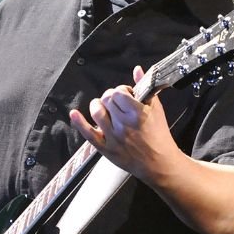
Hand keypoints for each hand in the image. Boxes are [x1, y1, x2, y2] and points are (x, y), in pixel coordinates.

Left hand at [70, 66, 183, 182]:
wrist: (159, 164)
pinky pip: (88, 133)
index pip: (119, 92)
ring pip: (97, 112)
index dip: (121, 91)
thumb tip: (137, 69)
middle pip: (107, 99)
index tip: (126, 96)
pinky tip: (74, 113)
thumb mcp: (157, 110)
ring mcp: (113, 136)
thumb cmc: (159, 136)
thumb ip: (145, 88)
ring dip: (97, 105)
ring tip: (103, 107)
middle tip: (117, 104)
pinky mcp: (106, 148)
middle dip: (111, 97)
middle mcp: (124, 124)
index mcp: (138, 113)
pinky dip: (79, 122)